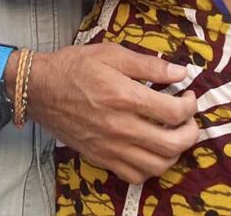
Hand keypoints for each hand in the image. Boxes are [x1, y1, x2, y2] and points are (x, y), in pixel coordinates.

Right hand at [27, 43, 198, 184]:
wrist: (40, 89)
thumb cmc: (76, 66)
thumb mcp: (112, 54)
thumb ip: (148, 65)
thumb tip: (180, 72)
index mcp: (125, 97)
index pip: (173, 112)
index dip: (190, 105)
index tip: (188, 95)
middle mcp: (120, 127)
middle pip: (171, 144)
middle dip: (191, 132)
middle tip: (189, 119)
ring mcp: (110, 147)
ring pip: (157, 166)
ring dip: (174, 152)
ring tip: (173, 135)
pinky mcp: (101, 158)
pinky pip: (134, 176)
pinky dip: (150, 168)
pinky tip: (150, 150)